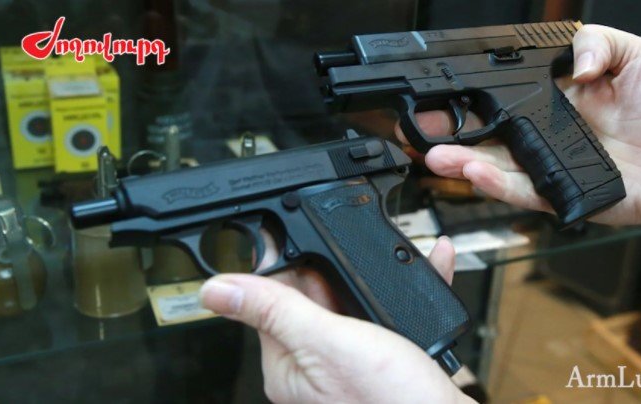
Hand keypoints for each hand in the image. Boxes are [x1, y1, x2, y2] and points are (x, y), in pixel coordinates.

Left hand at [200, 236, 475, 403]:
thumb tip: (215, 290)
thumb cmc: (391, 402)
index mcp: (287, 366)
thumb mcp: (328, 342)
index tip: (302, 233)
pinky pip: (389, 316)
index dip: (290, 264)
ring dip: (374, 275)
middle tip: (355, 239)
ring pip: (355, 302)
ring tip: (394, 253)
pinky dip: (404, 293)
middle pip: (315, 297)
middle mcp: (315, 368)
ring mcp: (350, 366)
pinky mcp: (385, 363)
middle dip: (337, 265)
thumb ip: (275, 310)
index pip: (271, 300)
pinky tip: (425, 272)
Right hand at [396, 24, 640, 241]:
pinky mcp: (555, 193)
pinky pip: (519, 189)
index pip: (496, 97)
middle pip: (481, 135)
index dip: (464, 96)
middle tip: (417, 129)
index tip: (438, 91)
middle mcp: (537, 135)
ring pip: (490, 166)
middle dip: (443, 133)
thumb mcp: (634, 57)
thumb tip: (569, 64)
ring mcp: (543, 166)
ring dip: (459, 161)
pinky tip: (475, 171)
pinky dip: (495, 183)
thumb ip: (598, 43)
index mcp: (546, 101)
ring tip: (434, 154)